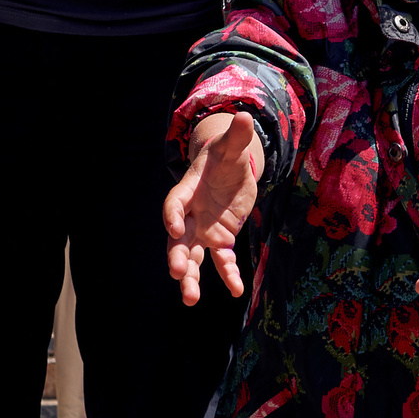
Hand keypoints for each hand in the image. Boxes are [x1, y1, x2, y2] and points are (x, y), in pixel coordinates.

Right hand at [164, 114, 262, 305]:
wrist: (231, 172)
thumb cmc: (226, 157)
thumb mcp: (232, 147)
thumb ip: (237, 137)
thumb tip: (246, 117)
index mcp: (187, 190)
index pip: (174, 203)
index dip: (172, 214)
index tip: (173, 226)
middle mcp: (190, 215)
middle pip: (178, 240)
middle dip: (177, 257)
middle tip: (178, 274)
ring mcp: (203, 231)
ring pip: (194, 258)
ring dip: (192, 278)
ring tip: (190, 300)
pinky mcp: (220, 240)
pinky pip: (222, 261)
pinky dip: (228, 275)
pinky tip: (237, 291)